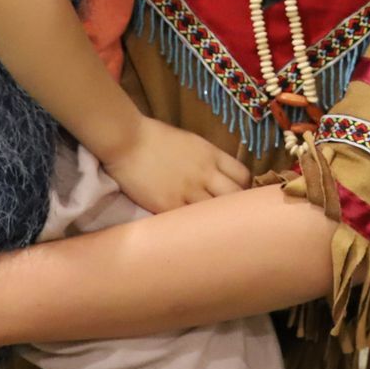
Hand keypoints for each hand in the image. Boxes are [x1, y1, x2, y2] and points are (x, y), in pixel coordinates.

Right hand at [100, 117, 249, 213]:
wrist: (126, 140)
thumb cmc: (155, 138)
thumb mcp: (191, 143)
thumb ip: (208, 159)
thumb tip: (221, 178)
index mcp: (211, 154)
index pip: (243, 175)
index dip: (243, 188)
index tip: (237, 196)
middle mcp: (205, 172)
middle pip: (235, 196)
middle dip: (236, 207)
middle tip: (228, 216)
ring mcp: (188, 190)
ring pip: (215, 212)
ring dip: (215, 220)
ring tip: (211, 228)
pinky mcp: (168, 205)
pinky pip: (189, 222)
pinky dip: (192, 227)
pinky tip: (191, 230)